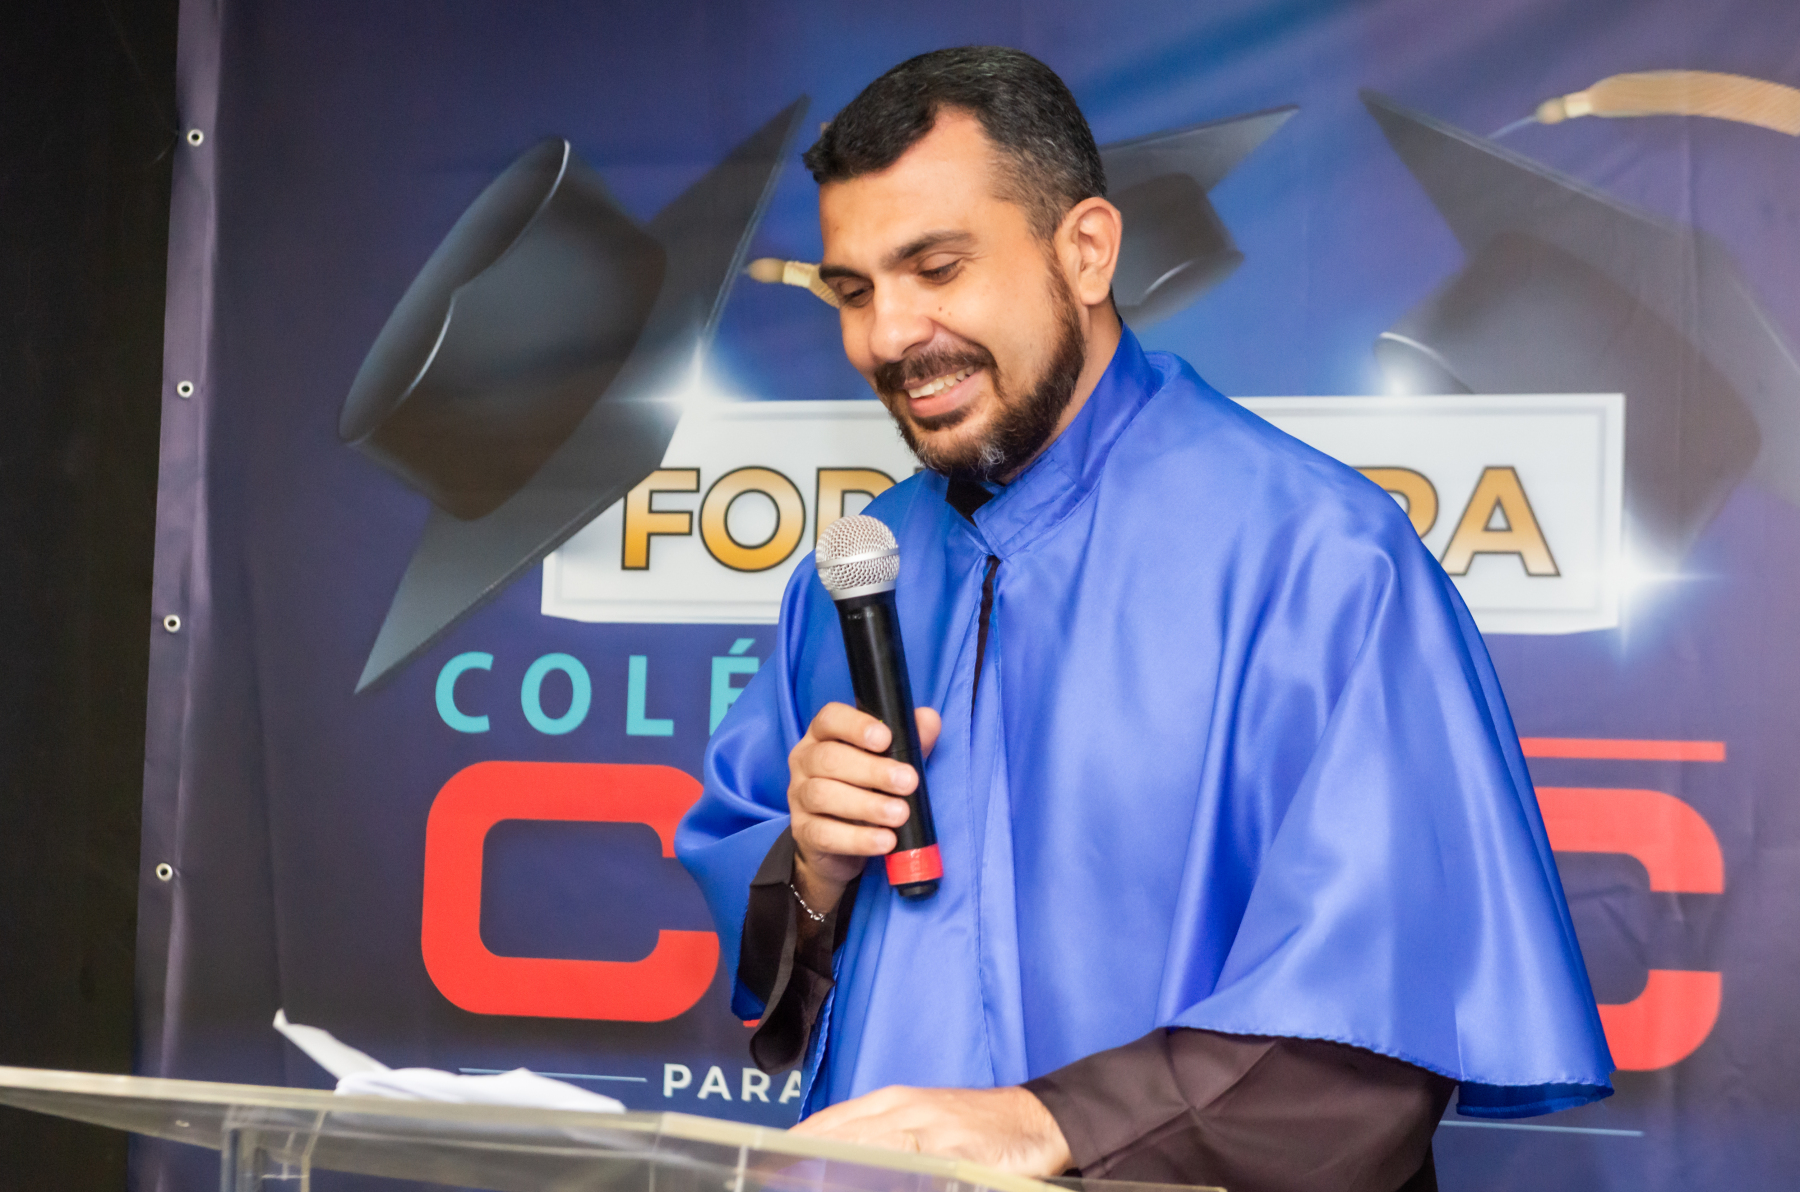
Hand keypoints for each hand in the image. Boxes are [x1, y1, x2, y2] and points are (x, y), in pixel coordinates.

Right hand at [788, 703, 941, 913]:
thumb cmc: (867, 789)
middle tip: (908, 782)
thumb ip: (910, 739)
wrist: (842, 842)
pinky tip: (885, 840)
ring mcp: (799, 797)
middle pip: (829, 758)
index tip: (886, 738)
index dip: (856, 725)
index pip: (830, 718)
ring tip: (900, 814)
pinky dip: (858, 839)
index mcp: (824, 735)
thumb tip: (928, 719)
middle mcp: (805, 761)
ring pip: (823, 795)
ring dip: (867, 805)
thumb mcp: (891, 761)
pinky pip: (824, 834)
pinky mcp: (803, 832)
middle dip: (872, 770)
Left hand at [789, 1085, 1070, 1175]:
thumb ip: (882, 1140)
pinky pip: (908, 1166)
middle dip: (802, 1163)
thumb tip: (837, 1163)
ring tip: (803, 1180)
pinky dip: (882, 1172)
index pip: (827, 1125)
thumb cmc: (975, 1128)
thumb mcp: (922, 1124)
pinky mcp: (954, 1152)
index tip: (765, 1167)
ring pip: (865, 1149)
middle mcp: (903, 1111)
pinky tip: (864, 1178)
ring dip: (832, 1169)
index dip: (794, 1147)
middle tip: (774, 1180)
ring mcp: (928, 1131)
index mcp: (891, 1103)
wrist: (1038, 1120)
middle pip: (838, 1138)